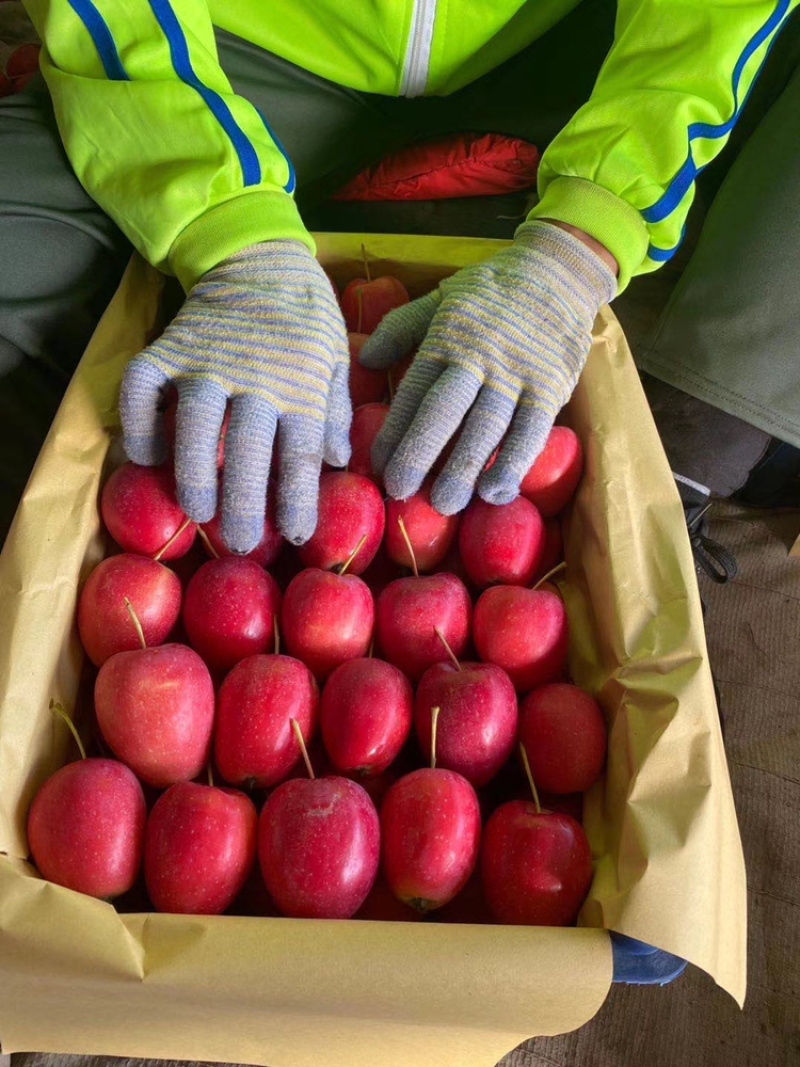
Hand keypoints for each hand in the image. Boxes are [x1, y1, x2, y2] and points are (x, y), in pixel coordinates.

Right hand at [119, 241, 350, 551]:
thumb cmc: (305, 314)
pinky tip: (146, 456)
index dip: (298, 500)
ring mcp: (205, 361)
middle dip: (245, 506)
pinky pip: (143, 390)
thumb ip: (335, 409)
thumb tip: (336, 461)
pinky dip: (140, 424)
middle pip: (248, 452)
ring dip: (194, 477)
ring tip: (197, 514)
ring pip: (194, 428)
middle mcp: (253, 377)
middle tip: (243, 544)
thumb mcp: (335, 357)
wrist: (257, 253)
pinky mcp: (166, 346)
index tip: (297, 535)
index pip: (300, 454)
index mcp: (301, 384)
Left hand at [358, 221, 616, 513]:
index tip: (377, 466)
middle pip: (444, 412)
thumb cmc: (492, 290)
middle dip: (418, 455)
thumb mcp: (441, 298)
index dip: (393, 431)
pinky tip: (496, 491)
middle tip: (399, 492)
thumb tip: (364, 360)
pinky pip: (531, 431)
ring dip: (464, 469)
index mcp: (446, 338)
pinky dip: (514, 463)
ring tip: (445, 503)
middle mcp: (478, 358)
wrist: (560, 269)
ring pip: (486, 427)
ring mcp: (517, 374)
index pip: (414, 390)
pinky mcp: (551, 386)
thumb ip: (402, 327)